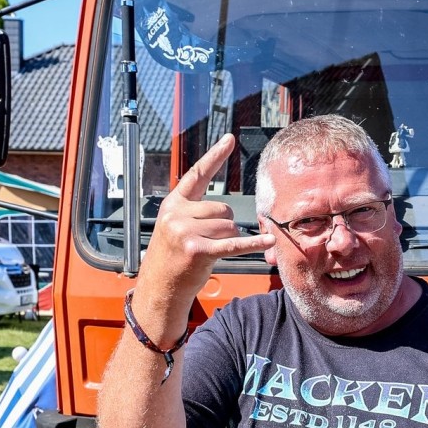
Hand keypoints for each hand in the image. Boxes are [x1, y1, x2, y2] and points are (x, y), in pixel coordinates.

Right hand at [134, 134, 274, 335]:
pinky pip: (234, 243)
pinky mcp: (198, 250)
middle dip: (224, 225)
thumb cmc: (172, 258)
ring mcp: (186, 232)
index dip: (215, 156)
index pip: (198, 174)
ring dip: (228, 239)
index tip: (229, 139)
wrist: (159, 288)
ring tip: (208, 250)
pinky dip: (252, 244)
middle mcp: (177, 214)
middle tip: (208, 241)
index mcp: (173, 204)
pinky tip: (268, 242)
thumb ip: (194, 212)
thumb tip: (226, 211)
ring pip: (229, 226)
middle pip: (223, 209)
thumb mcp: (174, 227)